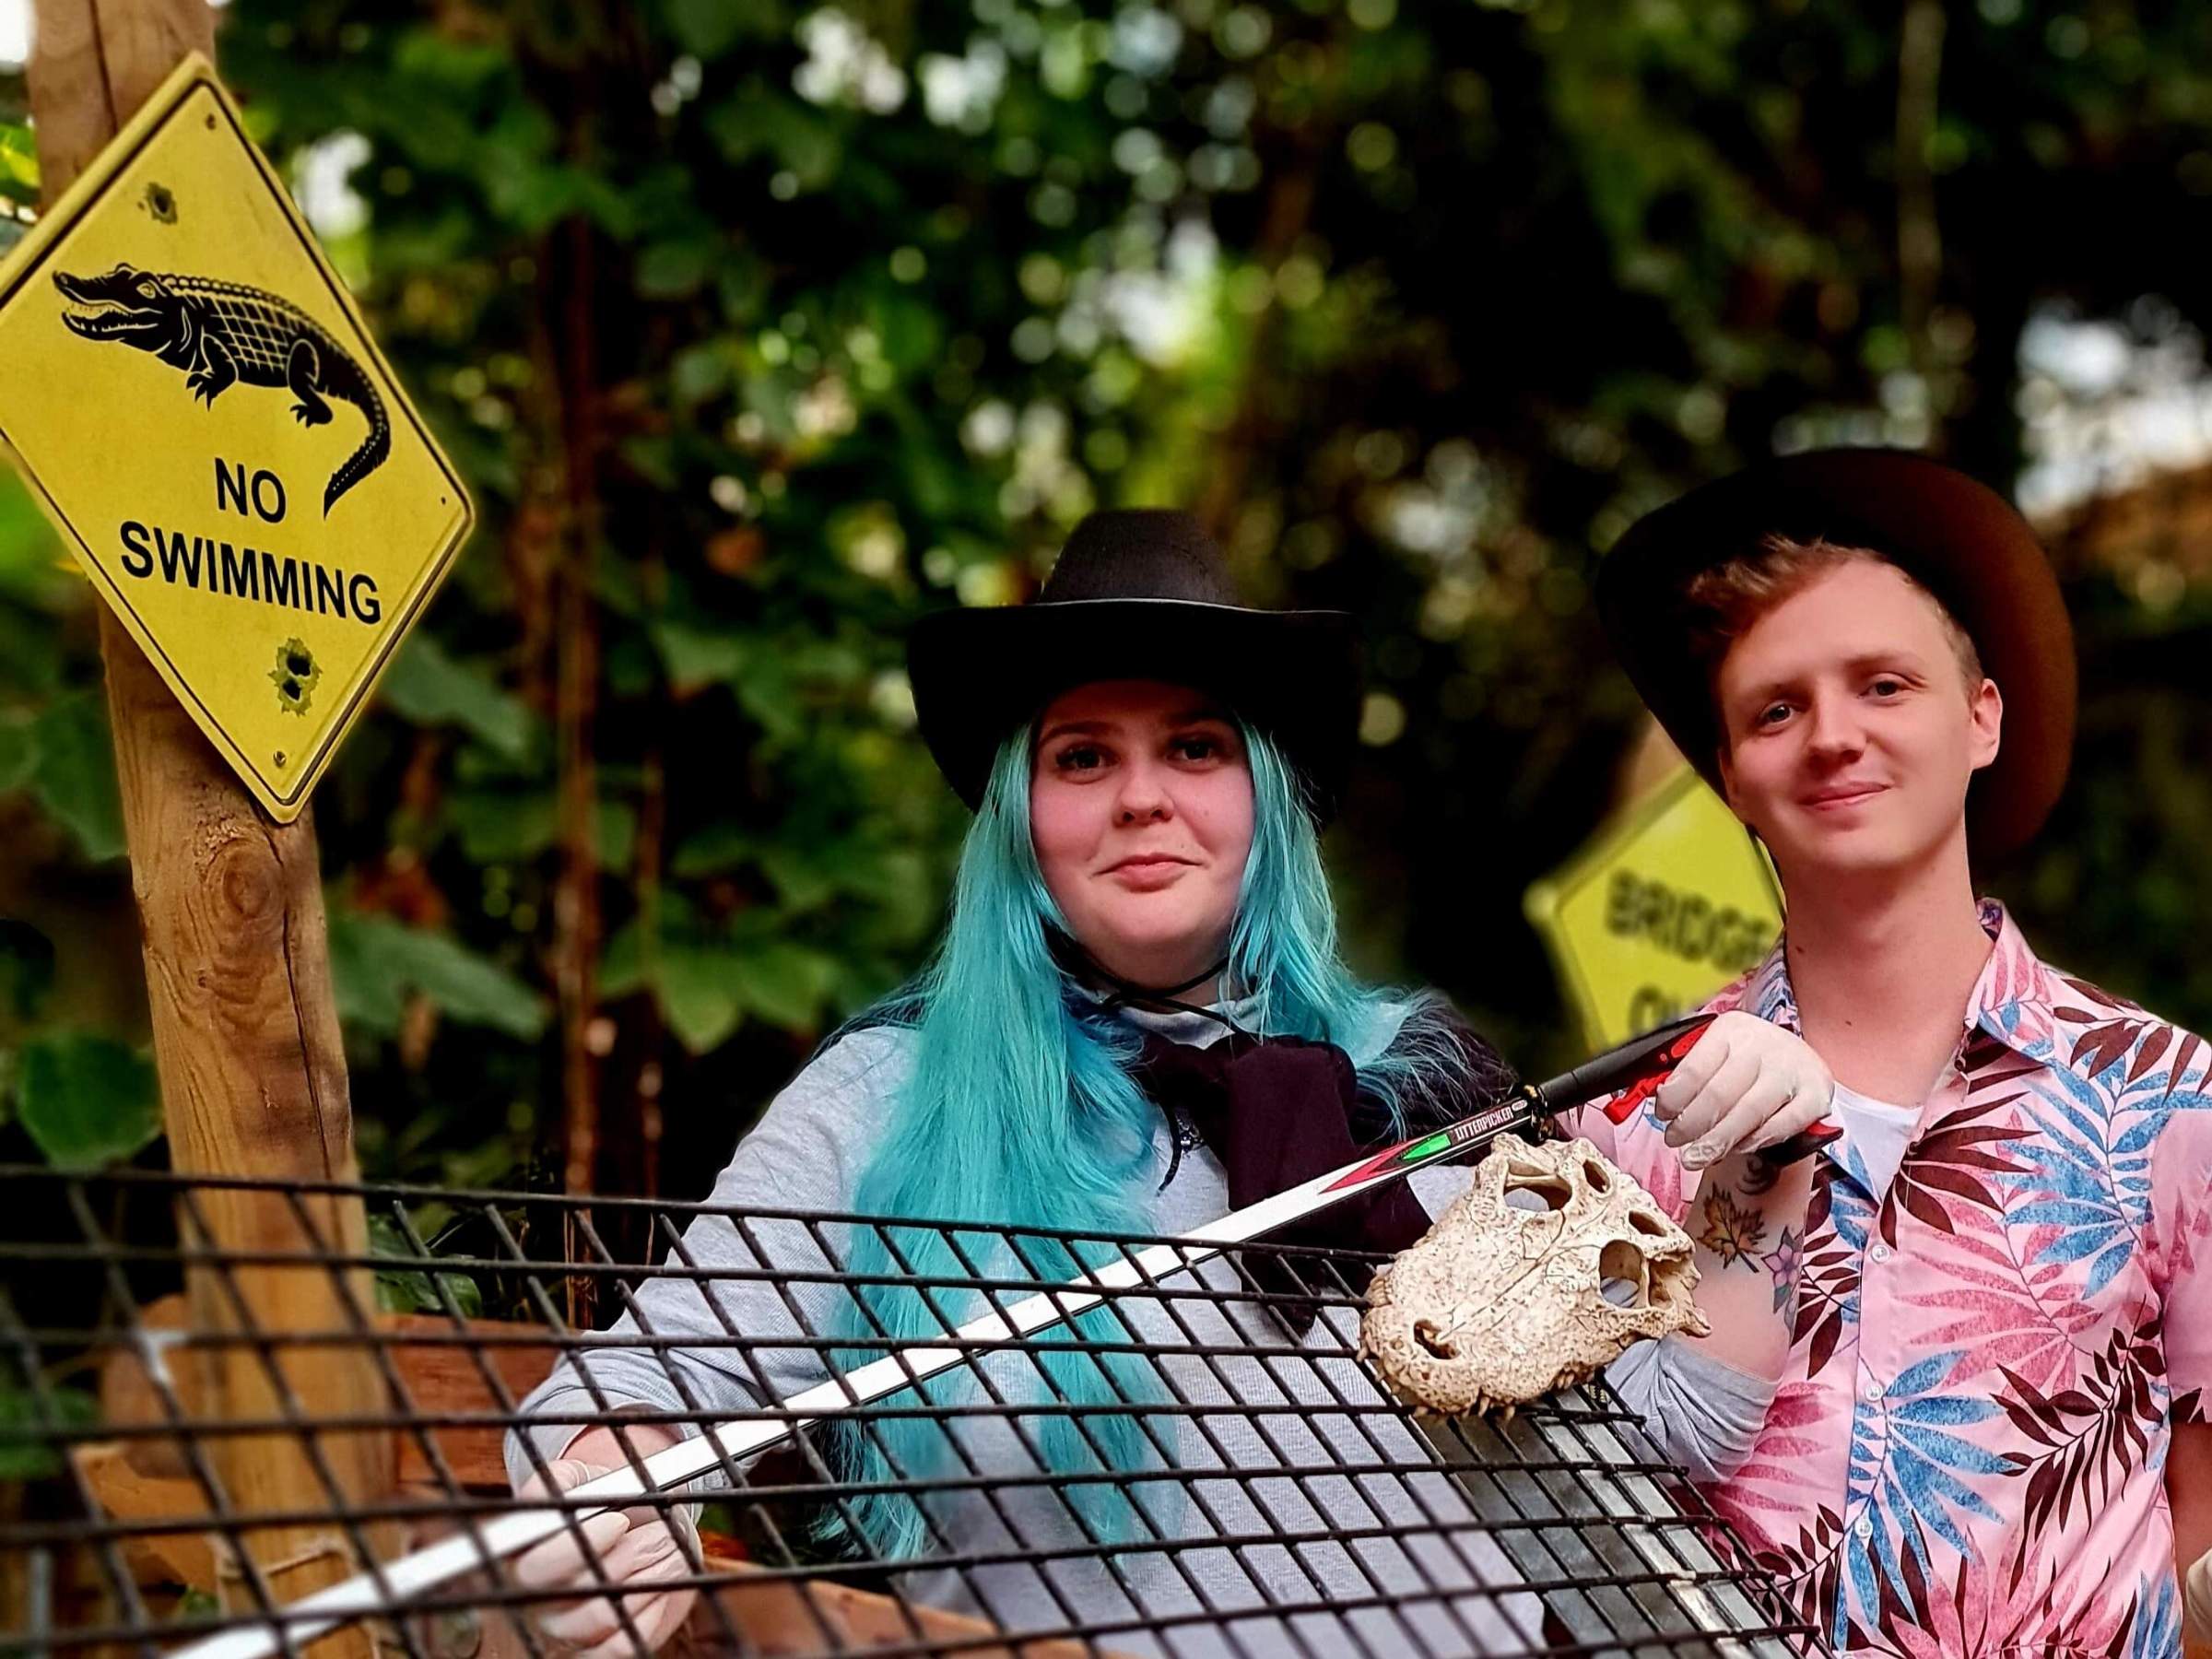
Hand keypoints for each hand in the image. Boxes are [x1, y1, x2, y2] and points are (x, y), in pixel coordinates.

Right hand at [512, 1457, 698, 1656]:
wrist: (642, 1523)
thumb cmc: (606, 1498)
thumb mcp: (582, 1477)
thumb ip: (560, 1479)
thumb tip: (546, 1491)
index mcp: (523, 1556)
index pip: (536, 1567)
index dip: (577, 1548)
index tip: (618, 1521)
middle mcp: (535, 1599)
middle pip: (576, 1593)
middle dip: (628, 1556)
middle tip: (657, 1532)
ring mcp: (563, 1631)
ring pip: (604, 1616)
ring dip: (649, 1577)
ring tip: (664, 1549)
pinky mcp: (597, 1650)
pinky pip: (620, 1647)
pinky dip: (651, 1613)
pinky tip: (661, 1585)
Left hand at [1652, 1012, 1832, 1170]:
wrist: (1798, 1059)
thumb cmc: (1745, 1063)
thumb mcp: (1716, 1055)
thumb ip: (1689, 1075)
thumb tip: (1662, 1104)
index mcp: (1730, 1030)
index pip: (1694, 1068)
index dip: (1673, 1098)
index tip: (1663, 1116)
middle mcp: (1764, 1044)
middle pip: (1719, 1093)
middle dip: (1691, 1124)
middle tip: (1675, 1142)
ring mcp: (1793, 1069)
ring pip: (1749, 1113)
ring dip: (1718, 1140)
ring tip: (1695, 1158)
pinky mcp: (1816, 1095)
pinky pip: (1782, 1126)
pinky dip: (1756, 1141)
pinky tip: (1737, 1148)